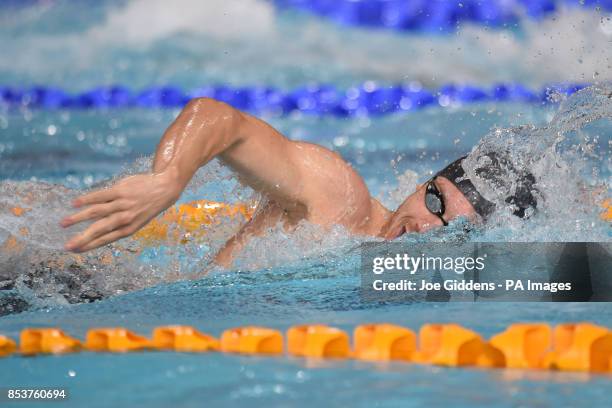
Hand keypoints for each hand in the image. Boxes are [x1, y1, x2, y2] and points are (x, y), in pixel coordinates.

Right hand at [61, 170, 180, 251]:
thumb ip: (118, 225)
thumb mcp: (136, 221)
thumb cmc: (146, 207)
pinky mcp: (120, 190)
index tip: (75, 251)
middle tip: (66, 246)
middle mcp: (125, 218)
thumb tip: (95, 229)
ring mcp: (122, 204)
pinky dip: (86, 200)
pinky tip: (74, 204)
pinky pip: (100, 196)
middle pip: (99, 230)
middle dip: (82, 239)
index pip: (105, 240)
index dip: (90, 246)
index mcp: (128, 229)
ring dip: (78, 218)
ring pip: (96, 212)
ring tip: (63, 223)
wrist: (164, 189)